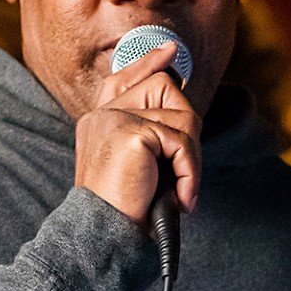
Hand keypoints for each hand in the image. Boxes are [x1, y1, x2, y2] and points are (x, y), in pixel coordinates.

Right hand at [72, 41, 200, 223]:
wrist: (102, 238)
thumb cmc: (121, 215)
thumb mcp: (136, 171)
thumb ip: (150, 141)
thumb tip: (185, 117)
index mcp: (98, 123)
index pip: (123, 78)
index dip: (147, 62)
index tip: (170, 52)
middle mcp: (102, 115)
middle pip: (164, 88)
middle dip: (187, 130)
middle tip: (184, 172)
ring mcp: (114, 119)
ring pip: (182, 116)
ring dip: (192, 160)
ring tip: (181, 191)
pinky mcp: (130, 132)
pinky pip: (182, 142)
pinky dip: (191, 173)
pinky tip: (181, 198)